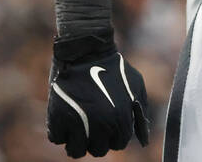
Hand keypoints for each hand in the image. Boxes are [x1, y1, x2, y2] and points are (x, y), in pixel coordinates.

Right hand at [47, 32, 149, 157]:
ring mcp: (77, 123)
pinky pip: (57, 139)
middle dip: (97, 140)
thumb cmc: (114, 68)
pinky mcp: (57, 118)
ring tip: (79, 127)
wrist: (86, 51)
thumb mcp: (136, 87)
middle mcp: (100, 125)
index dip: (114, 135)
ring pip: (76, 152)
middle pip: (98, 150)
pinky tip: (66, 116)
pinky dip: (60, 131)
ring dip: (78, 142)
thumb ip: (140, 114)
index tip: (109, 125)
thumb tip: (144, 139)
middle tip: (93, 125)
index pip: (119, 144)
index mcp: (121, 119)